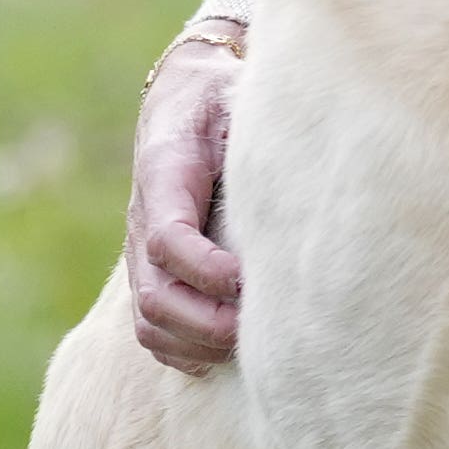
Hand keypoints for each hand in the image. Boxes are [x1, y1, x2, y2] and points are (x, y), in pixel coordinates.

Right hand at [127, 27, 248, 373]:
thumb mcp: (239, 99)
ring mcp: (142, 249)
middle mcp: (144, 218)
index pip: (170, 239)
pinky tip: (225, 351)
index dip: (207, 269)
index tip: (249, 280)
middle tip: (264, 329)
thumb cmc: (224, 100)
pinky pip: (151, 327)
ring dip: (198, 341)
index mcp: (165, 174)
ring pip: (150, 319)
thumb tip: (305, 162)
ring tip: (252, 345)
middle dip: (209, 322)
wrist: (185, 98)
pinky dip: (184, 349)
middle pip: (156, 294)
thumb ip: (258, 130)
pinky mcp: (153, 269)